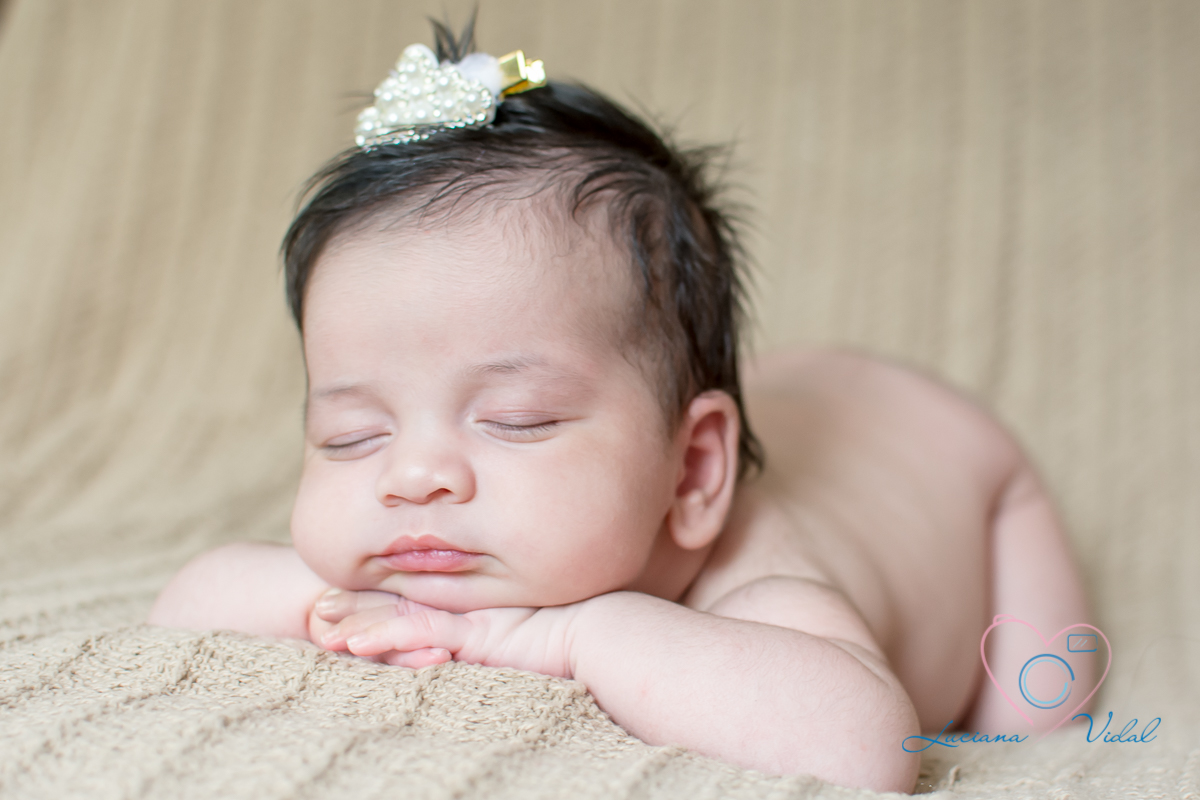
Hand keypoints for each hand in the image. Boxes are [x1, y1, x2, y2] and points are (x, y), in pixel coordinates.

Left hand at [313, 588, 575, 676]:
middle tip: (319, 607)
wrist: (602, 633)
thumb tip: (479, 647)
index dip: (379, 600)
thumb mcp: (525, 636)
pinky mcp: (475, 633)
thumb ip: (499, 636)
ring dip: (360, 623)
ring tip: (323, 626)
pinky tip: (357, 644)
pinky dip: (387, 638)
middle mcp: (465, 606)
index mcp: (472, 606)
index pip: (415, 602)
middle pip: (401, 604)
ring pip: (402, 617)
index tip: (344, 599)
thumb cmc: (571, 637)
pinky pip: (422, 635)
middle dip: (357, 605)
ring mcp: (469, 616)